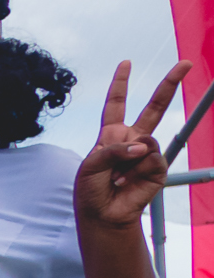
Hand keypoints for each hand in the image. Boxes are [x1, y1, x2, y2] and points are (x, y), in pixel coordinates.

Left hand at [75, 61, 188, 233]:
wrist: (102, 214)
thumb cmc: (91, 189)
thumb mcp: (92, 164)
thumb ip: (114, 149)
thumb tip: (143, 146)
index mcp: (111, 134)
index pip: (115, 104)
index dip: (120, 84)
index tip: (126, 63)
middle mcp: (132, 140)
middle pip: (154, 107)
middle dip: (170, 84)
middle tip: (186, 63)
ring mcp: (147, 153)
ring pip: (148, 140)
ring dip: (129, 160)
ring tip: (117, 177)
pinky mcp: (158, 168)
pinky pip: (152, 159)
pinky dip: (137, 170)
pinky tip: (127, 182)